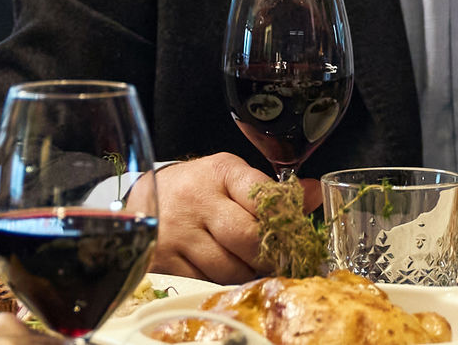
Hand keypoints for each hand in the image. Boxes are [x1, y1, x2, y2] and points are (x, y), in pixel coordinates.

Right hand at [149, 152, 294, 280]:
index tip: (295, 236)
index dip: (285, 222)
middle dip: (271, 255)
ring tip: (257, 269)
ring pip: (229, 267)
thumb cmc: (196, 189)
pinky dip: (223, 284)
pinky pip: (206, 282)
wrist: (142, 199)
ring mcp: (179, 233)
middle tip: (281, 261)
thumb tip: (316, 192)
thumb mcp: (232, 178)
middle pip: (248, 238)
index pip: (265, 198)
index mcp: (221, 172)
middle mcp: (198, 200)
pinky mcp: (165, 261)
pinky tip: (230, 276)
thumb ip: (272, 191)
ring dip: (250, 274)